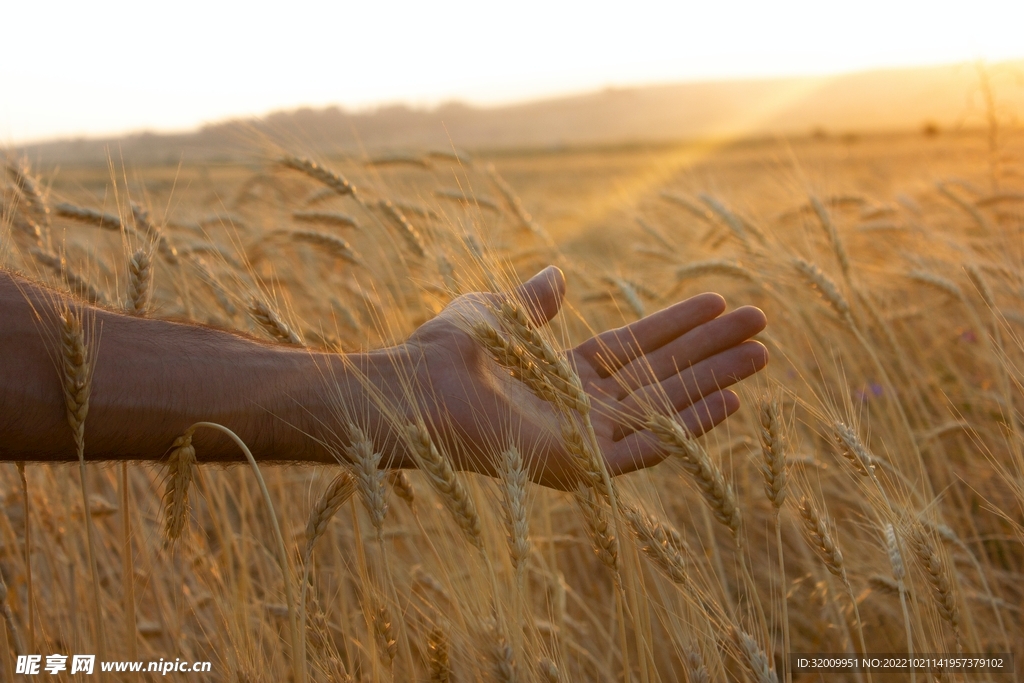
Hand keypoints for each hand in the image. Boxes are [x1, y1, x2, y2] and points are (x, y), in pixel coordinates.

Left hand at [399, 266, 767, 488]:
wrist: (415, 393)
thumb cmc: (444, 353)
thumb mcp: (496, 313)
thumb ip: (532, 303)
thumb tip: (556, 273)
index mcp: (562, 375)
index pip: (635, 348)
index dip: (677, 325)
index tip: (719, 302)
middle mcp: (581, 408)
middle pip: (661, 374)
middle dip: (711, 350)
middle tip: (761, 324)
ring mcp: (586, 439)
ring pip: (666, 407)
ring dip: (715, 381)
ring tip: (762, 355)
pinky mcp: (585, 465)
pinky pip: (649, 448)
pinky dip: (690, 426)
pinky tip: (731, 400)